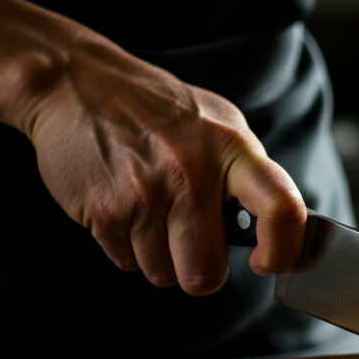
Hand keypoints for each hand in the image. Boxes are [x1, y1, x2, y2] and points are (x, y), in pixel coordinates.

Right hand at [23, 39, 305, 293]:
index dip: (282, 250)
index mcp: (232, 148)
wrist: (77, 84)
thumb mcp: (217, 124)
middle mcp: (191, 172)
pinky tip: (123, 206)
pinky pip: (127, 263)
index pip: (281, 208)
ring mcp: (145, 194)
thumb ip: (243, 174)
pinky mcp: (105, 211)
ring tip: (149, 209)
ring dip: (158, 256)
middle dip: (197, 270)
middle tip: (189, 243)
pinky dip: (126, 246)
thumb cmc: (155, 109)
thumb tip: (270, 228)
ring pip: (163, 275)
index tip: (267, 261)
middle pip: (206, 273)